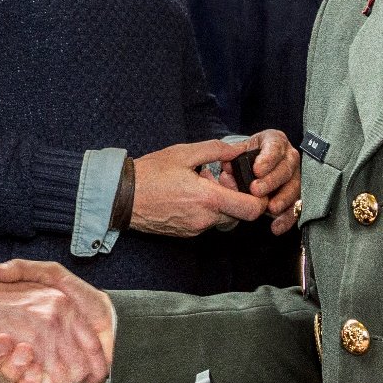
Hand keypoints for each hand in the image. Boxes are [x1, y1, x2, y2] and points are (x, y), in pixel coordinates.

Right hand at [0, 262, 109, 382]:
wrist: (109, 316)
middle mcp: (25, 362)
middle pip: (0, 380)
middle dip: (3, 371)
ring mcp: (41, 378)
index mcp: (16, 338)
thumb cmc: (79, 296)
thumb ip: (21, 269)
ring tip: (31, 368)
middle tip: (15, 350)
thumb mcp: (50, 274)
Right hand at [133, 139, 266, 235]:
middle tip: (220, 177)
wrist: (122, 197)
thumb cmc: (150, 174)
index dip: (260, 199)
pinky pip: (206, 222)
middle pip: (239, 214)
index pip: (251, 210)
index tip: (252, 184)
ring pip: (222, 218)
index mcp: (208, 199)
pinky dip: (205, 209)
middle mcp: (204, 219)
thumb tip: (238, 149)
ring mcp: (195, 229)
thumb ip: (215, 150)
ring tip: (200, 182)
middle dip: (236, 196)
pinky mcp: (186, 233)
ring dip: (219, 202)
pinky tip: (190, 193)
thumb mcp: (183, 153)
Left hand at [234, 129, 300, 234]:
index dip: (267, 159)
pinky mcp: (296, 194)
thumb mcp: (238, 153)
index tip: (257, 170)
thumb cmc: (247, 158)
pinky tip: (277, 226)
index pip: (275, 147)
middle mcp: (289, 157)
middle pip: (286, 168)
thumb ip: (232, 160)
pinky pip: (296, 206)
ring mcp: (295, 176)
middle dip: (272, 181)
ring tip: (270, 209)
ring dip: (283, 199)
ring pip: (295, 187)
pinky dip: (287, 218)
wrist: (254, 166)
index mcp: (275, 141)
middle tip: (256, 190)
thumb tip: (227, 169)